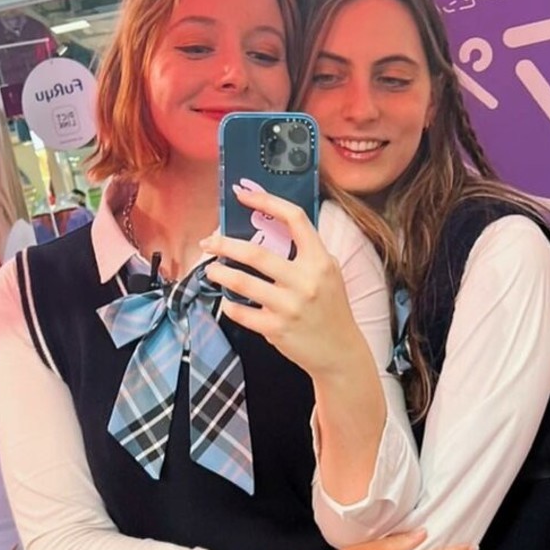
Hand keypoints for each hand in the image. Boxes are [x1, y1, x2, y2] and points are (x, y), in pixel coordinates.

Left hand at [201, 186, 363, 379]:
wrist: (340, 353)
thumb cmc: (331, 310)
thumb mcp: (330, 275)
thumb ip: (307, 253)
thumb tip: (269, 230)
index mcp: (321, 261)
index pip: (294, 219)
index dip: (266, 201)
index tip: (243, 195)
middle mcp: (305, 281)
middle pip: (255, 252)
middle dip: (224, 244)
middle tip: (209, 242)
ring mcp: (289, 306)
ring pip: (241, 281)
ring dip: (219, 273)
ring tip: (211, 270)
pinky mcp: (276, 329)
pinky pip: (241, 312)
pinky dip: (230, 305)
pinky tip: (228, 301)